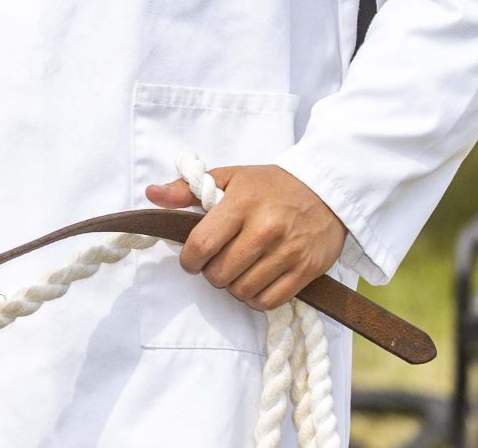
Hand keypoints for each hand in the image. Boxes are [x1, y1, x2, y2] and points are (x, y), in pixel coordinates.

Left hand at [145, 165, 345, 311]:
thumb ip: (186, 188)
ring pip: (244, 290)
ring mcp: (288, 252)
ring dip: (233, 286)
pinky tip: (255, 282)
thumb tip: (151, 194)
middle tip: (217, 262)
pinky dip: (256, 298)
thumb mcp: (229, 177)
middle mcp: (265, 229)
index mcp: (242, 204)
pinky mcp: (307, 270)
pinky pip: (270, 301)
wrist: (326, 190)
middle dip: (211, 273)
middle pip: (221, 273)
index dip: (189, 260)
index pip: (202, 245)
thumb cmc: (270, 185)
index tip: (191, 259)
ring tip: (237, 271)